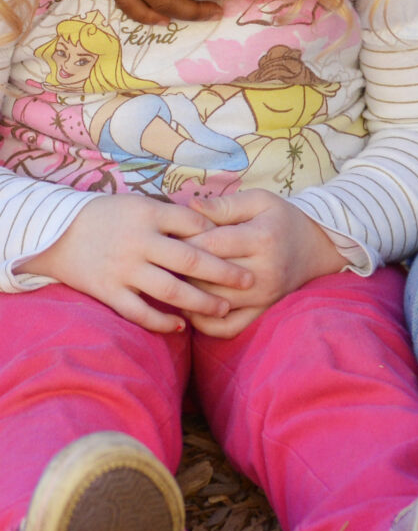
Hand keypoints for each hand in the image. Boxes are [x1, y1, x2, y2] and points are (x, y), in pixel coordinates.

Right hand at [14, 195, 255, 332]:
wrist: (55, 233)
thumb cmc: (108, 216)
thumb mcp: (140, 203)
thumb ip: (172, 215)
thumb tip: (213, 224)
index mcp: (148, 214)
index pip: (195, 224)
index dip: (220, 235)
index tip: (241, 246)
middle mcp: (138, 241)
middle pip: (190, 260)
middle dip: (223, 272)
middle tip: (248, 280)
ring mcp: (123, 269)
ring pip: (170, 290)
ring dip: (200, 302)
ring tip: (223, 308)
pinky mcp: (108, 291)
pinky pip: (139, 312)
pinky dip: (162, 322)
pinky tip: (181, 327)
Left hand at [184, 190, 343, 337]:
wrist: (315, 247)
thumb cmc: (281, 219)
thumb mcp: (259, 201)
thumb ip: (224, 204)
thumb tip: (190, 206)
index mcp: (261, 239)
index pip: (210, 246)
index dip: (183, 242)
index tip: (168, 237)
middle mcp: (264, 272)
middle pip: (207, 276)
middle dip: (180, 269)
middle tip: (162, 261)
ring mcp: (263, 296)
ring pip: (212, 303)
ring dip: (187, 295)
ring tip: (171, 281)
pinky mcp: (262, 312)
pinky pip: (227, 327)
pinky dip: (204, 323)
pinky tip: (190, 307)